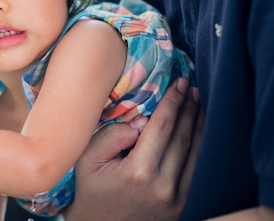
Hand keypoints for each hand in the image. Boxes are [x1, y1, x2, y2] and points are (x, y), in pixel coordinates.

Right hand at [64, 78, 202, 220]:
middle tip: (188, 85)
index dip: (172, 102)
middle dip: (187, 107)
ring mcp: (177, 198)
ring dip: (198, 123)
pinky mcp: (184, 204)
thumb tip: (140, 120)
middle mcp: (164, 185)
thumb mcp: (86, 159)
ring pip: (196, 152)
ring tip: (196, 102)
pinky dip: (199, 145)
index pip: (162, 127)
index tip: (177, 82)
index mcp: (139, 172)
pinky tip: (196, 128)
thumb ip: (111, 135)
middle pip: (183, 137)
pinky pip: (196, 168)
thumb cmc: (90, 189)